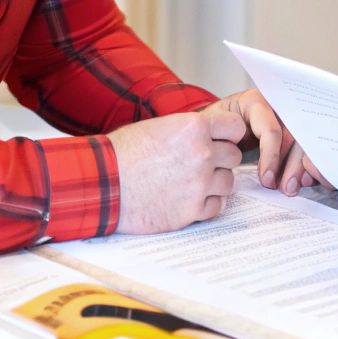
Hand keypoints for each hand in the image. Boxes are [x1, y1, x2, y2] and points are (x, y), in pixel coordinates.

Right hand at [110, 109, 244, 233]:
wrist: (102, 183)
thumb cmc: (123, 153)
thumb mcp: (159, 127)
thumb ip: (189, 131)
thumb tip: (208, 135)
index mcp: (193, 128)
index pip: (235, 127)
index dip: (228, 134)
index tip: (220, 140)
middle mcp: (202, 154)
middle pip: (233, 156)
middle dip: (220, 160)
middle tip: (201, 164)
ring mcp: (199, 184)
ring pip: (228, 183)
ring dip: (215, 183)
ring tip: (192, 182)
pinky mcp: (192, 210)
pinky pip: (216, 207)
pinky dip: (206, 204)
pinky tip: (188, 199)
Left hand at [210, 88, 329, 195]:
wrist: (214, 129)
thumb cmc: (212, 128)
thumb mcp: (211, 127)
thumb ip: (220, 134)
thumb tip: (231, 153)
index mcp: (255, 102)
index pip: (271, 129)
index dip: (271, 156)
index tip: (266, 180)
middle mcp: (275, 106)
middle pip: (293, 134)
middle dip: (292, 165)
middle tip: (286, 188)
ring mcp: (285, 118)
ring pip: (303, 142)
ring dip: (301, 168)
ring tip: (291, 188)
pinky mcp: (291, 132)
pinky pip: (306, 148)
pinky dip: (306, 165)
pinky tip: (302, 180)